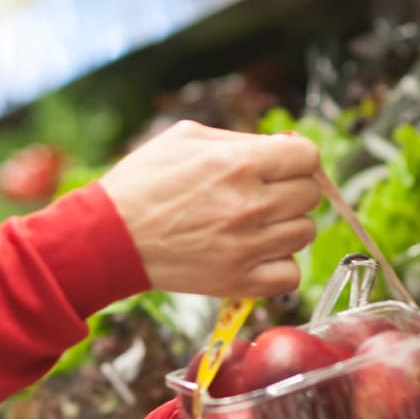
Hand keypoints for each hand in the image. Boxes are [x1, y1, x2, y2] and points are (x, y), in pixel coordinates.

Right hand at [99, 120, 321, 296]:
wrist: (110, 236)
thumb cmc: (142, 183)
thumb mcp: (186, 138)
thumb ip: (238, 139)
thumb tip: (281, 147)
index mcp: (240, 162)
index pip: (309, 157)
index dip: (297, 160)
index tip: (282, 167)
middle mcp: (250, 204)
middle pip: (310, 195)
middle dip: (290, 190)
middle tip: (264, 195)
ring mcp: (248, 246)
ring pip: (304, 233)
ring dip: (285, 227)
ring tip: (255, 226)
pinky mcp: (239, 281)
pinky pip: (291, 274)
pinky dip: (280, 265)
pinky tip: (256, 254)